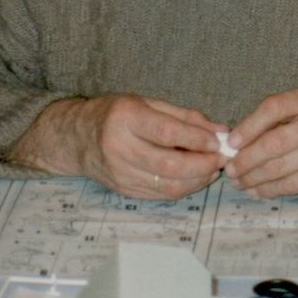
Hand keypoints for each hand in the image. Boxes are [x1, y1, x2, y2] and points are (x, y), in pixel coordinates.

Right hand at [12, 95, 227, 199]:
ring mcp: (120, 173)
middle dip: (202, 165)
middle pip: (169, 164)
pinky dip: (183, 188)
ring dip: (197, 180)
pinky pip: (160, 194)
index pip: (167, 132)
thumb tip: (220, 131)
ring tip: (212, 170)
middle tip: (222, 160)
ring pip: (167, 185)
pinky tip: (195, 178)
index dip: (196, 139)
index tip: (218, 142)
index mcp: (125, 118)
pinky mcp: (123, 190)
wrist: (75, 138)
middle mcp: (119, 147)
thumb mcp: (147, 103)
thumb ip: (184, 117)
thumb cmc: (115, 114)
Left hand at [224, 86, 297, 197]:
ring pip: (278, 168)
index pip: (273, 108)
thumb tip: (240, 138)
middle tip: (230, 168)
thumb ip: (283, 116)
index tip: (232, 141)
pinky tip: (257, 190)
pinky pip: (291, 185)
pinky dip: (269, 190)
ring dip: (253, 178)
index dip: (248, 126)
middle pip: (272, 144)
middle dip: (245, 159)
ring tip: (239, 181)